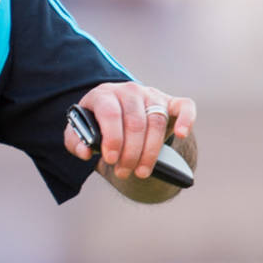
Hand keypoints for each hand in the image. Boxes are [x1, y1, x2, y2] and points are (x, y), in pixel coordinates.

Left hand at [65, 81, 195, 179]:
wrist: (117, 116)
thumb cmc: (97, 126)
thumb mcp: (80, 133)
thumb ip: (75, 143)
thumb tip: (85, 152)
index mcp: (103, 94)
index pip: (110, 113)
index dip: (112, 138)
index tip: (111, 159)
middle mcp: (128, 90)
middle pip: (135, 122)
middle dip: (130, 153)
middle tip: (124, 172)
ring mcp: (151, 95)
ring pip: (156, 121)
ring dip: (150, 151)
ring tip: (141, 172)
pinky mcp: (170, 102)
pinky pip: (184, 106)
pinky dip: (186, 119)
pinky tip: (180, 134)